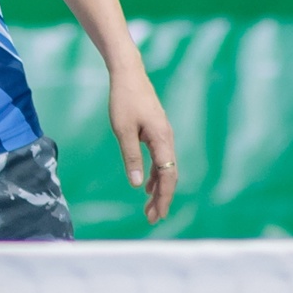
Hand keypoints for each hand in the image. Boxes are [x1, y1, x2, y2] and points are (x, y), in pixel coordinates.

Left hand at [108, 70, 176, 225]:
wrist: (129, 74)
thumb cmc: (124, 100)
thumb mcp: (123, 131)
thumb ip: (131, 157)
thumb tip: (138, 184)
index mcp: (162, 140)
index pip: (168, 176)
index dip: (165, 198)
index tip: (159, 215)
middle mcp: (167, 139)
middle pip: (169, 176)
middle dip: (162, 198)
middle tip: (152, 218)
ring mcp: (163, 136)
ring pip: (165, 169)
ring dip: (158, 189)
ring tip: (148, 208)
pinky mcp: (156, 132)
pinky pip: (160, 159)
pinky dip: (155, 174)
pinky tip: (146, 185)